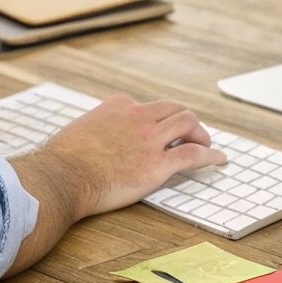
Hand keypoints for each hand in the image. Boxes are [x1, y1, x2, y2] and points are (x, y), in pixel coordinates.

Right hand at [38, 94, 227, 216]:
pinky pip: (193, 154)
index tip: (157, 131)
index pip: (145, 106)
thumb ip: (93, 131)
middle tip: (192, 134)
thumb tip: (90, 142)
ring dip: (201, 133)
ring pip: (188, 123)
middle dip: (186, 120)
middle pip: (174, 108)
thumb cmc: (63, 161)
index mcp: (117, 106)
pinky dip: (210, 155)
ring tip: (206, 145)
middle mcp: (137, 116)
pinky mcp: (157, 164)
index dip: (155, 119)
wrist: (62, 176)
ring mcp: (149, 139)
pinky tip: (219, 160)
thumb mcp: (78, 131)